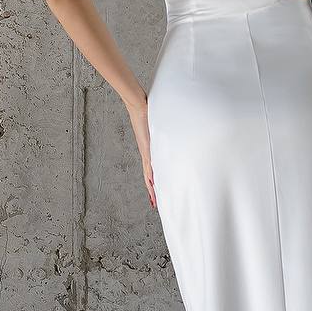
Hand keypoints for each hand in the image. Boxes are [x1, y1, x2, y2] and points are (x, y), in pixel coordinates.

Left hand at [126, 93, 156, 209]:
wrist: (139, 106)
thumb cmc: (148, 113)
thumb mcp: (159, 127)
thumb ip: (163, 131)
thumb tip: (173, 131)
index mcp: (150, 151)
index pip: (152, 171)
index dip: (154, 183)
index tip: (156, 193)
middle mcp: (147, 154)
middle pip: (150, 177)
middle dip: (152, 191)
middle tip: (155, 204)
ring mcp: (146, 152)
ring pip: (149, 175)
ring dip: (151, 188)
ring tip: (154, 200)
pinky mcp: (146, 148)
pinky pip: (149, 165)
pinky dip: (151, 176)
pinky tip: (152, 184)